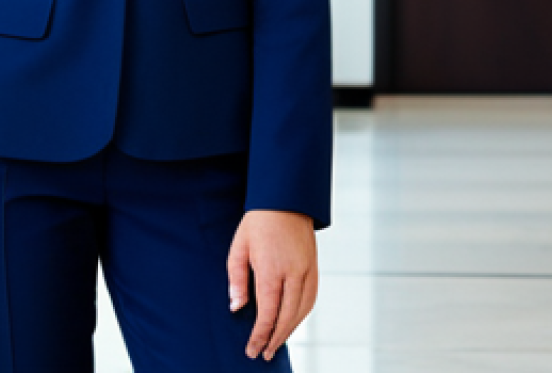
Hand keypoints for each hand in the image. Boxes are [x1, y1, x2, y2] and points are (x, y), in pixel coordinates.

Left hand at [227, 209, 317, 361]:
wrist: (286, 197)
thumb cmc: (259, 221)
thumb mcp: (239, 247)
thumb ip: (237, 280)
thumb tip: (237, 308)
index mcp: (272, 270)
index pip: (267, 314)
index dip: (260, 336)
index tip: (252, 349)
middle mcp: (293, 273)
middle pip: (287, 318)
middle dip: (275, 339)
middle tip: (264, 354)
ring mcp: (307, 270)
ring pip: (302, 311)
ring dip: (290, 330)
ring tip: (276, 342)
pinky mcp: (315, 267)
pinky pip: (311, 299)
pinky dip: (302, 315)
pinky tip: (292, 321)